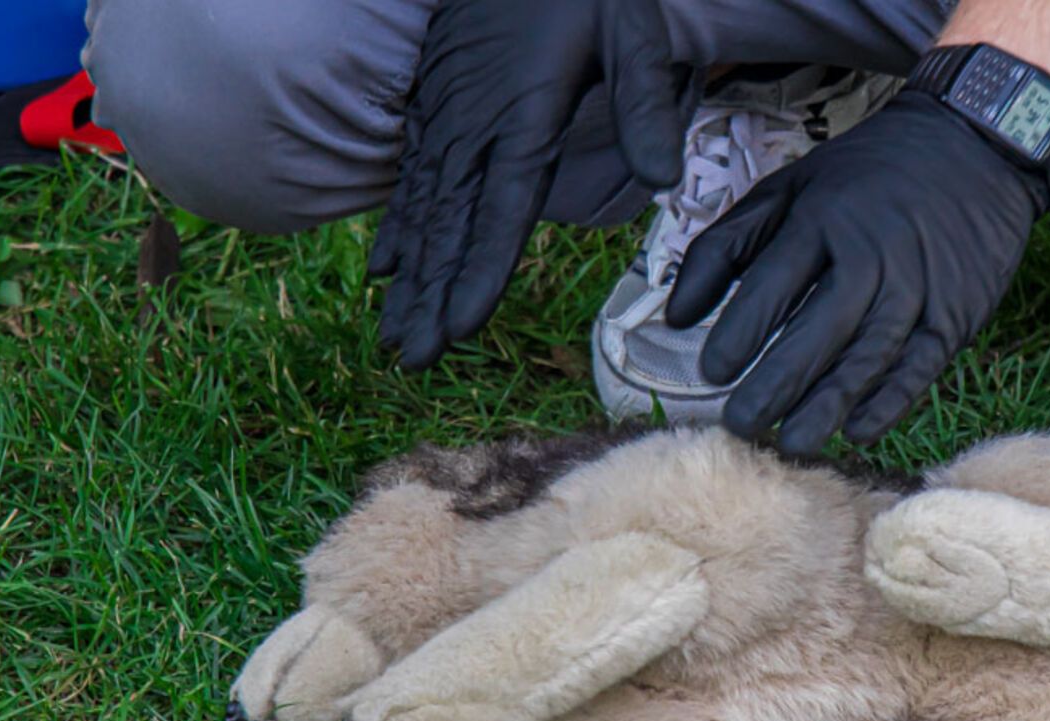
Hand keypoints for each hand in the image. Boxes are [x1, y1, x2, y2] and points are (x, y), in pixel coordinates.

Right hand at [371, 0, 685, 367]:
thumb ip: (644, 104)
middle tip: (414, 359)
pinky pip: (412, 176)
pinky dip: (399, 226)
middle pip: (451, 225)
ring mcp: (448, 114)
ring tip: (397, 335)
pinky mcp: (437, 102)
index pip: (500, 210)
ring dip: (410, 276)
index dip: (478, 272)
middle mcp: (474, 123)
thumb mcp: (631, 32)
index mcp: (523, 115)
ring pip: (425, 209)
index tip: (459, 327)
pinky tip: (386, 268)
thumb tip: (663, 178)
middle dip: (431, 296)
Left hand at [667, 91, 1046, 453]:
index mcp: (823, 219)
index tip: (711, 374)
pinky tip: (857, 431)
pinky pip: (919, 367)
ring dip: (828, 405)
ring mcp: (918, 288)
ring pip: (868, 357)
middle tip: (741, 425)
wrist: (973, 149)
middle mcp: (872, 256)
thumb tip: (676, 316)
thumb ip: (725, 247)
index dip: (740, 333)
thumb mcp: (787, 189)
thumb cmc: (863, 176)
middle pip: (819, 330)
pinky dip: (889, 401)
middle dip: (777, 383)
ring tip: (791, 443)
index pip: (773, 285)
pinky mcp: (956, 313)